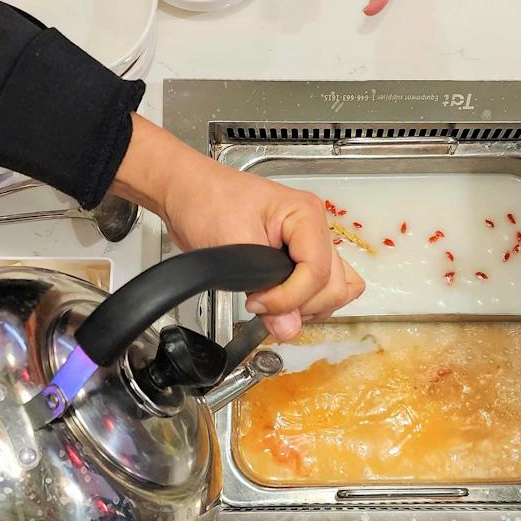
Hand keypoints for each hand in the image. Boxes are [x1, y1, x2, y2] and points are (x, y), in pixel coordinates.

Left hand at [109, 115, 363, 339]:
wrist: (186, 192)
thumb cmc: (206, 201)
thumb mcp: (232, 245)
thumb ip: (264, 287)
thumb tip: (288, 328)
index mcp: (306, 216)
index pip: (318, 273)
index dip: (290, 298)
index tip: (257, 302)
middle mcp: (314, 230)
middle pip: (334, 286)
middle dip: (301, 305)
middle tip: (263, 303)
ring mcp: (308, 245)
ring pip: (334, 291)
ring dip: (306, 308)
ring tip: (271, 304)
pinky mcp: (297, 259)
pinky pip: (323, 289)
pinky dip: (308, 304)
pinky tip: (281, 304)